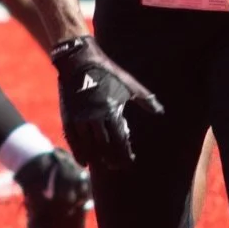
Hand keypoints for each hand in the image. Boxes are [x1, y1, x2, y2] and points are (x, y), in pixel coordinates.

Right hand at [50, 36, 162, 170]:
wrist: (79, 60)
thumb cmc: (108, 72)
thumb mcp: (129, 84)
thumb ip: (145, 99)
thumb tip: (160, 111)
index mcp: (111, 110)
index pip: (120, 140)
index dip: (125, 154)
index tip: (130, 161)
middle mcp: (94, 117)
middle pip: (104, 147)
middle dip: (111, 159)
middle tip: (117, 166)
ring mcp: (79, 118)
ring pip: (88, 146)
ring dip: (96, 159)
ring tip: (103, 166)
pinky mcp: (68, 116)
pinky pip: (72, 140)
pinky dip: (78, 153)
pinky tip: (84, 162)